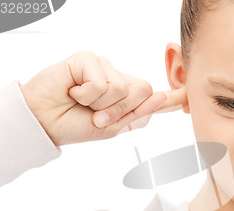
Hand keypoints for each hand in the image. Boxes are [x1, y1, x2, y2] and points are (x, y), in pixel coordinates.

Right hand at [20, 51, 187, 145]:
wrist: (45, 123)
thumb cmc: (76, 125)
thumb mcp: (111, 127)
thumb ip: (135, 114)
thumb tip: (160, 98)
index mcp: (126, 97)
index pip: (151, 95)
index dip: (171, 97)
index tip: (188, 97)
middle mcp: (118, 79)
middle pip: (143, 91)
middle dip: (121, 110)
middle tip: (97, 116)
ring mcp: (104, 68)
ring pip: (123, 87)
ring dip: (102, 104)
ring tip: (83, 103)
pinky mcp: (88, 59)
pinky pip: (103, 82)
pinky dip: (88, 94)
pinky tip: (74, 92)